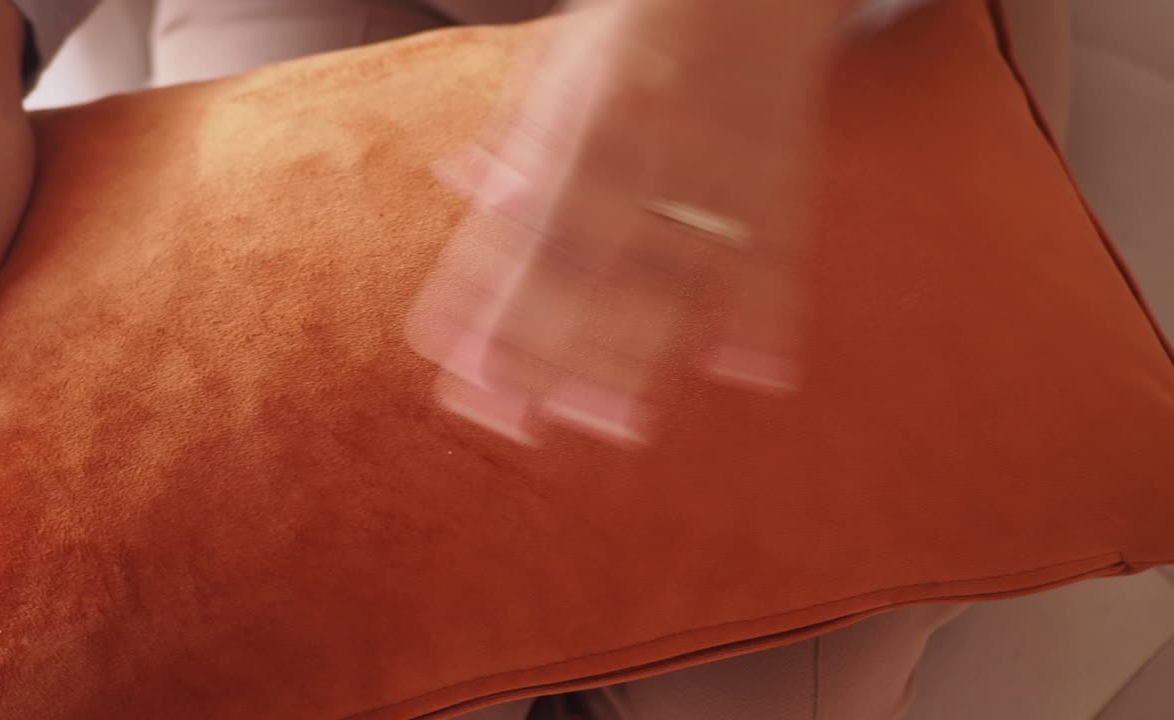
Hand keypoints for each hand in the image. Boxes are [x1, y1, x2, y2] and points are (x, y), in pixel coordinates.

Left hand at [409, 1, 849, 445]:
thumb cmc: (639, 18)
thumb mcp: (557, 63)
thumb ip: (515, 134)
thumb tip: (458, 184)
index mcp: (582, 118)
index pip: (529, 230)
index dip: (495, 305)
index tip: (467, 371)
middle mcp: (648, 147)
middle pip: (594, 266)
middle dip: (554, 350)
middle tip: (521, 423)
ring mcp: (721, 166)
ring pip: (680, 276)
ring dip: (646, 355)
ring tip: (617, 424)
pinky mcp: (784, 176)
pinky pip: (781, 251)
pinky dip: (770, 314)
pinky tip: (752, 376)